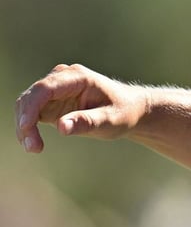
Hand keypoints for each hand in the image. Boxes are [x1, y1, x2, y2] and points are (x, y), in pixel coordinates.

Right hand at [14, 63, 147, 152]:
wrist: (130, 110)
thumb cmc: (123, 113)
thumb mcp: (110, 120)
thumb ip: (87, 122)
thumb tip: (62, 127)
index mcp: (78, 77)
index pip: (45, 89)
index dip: (31, 107)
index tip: (26, 127)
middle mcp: (62, 79)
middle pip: (31, 97)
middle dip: (25, 122)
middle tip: (33, 148)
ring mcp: (55, 89)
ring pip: (26, 105)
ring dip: (24, 127)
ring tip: (34, 148)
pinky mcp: (51, 101)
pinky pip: (31, 113)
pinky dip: (28, 128)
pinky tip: (34, 144)